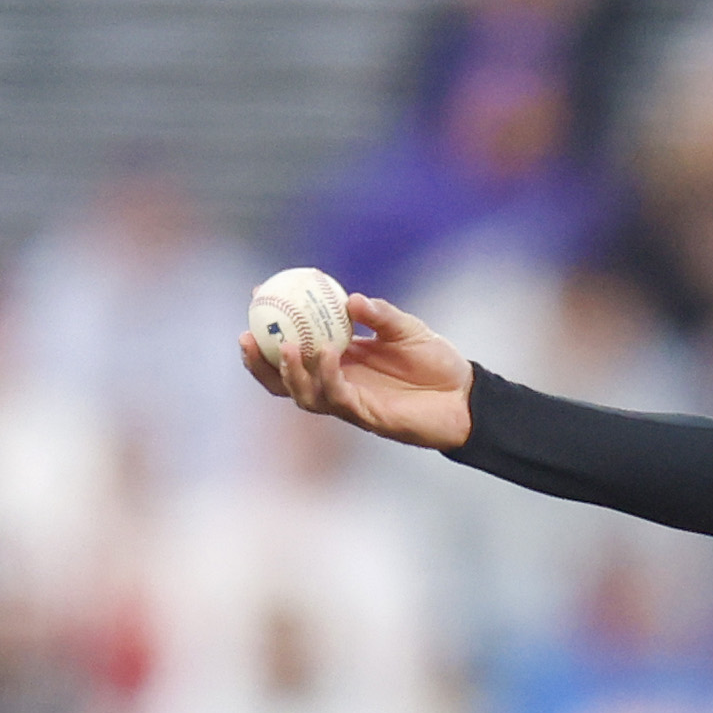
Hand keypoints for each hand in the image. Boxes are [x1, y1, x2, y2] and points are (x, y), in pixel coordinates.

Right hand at [238, 291, 473, 450]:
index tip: (256, 295)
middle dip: (258, 362)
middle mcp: (336, 383)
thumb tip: (351, 299)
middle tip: (245, 335)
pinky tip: (328, 353)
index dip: (268, 324)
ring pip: (302, 394)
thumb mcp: (407, 329)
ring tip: (287, 345)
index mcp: (338, 360)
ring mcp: (349, 402)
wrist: (467, 396)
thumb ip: (380, 315)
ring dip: (290, 371)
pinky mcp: (366, 417)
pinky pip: (337, 397)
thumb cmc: (436, 363)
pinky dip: (327, 375)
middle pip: (282, 379)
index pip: (292, 344)